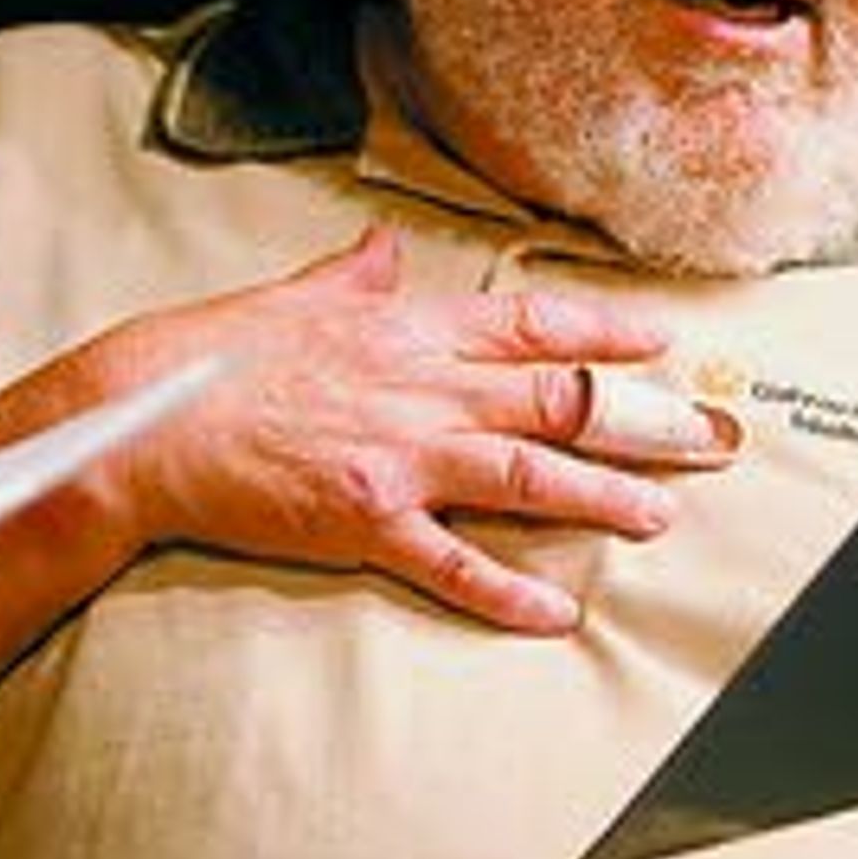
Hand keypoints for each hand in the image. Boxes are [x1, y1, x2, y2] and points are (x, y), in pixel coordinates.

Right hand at [93, 224, 737, 634]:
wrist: (150, 424)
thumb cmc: (213, 358)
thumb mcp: (290, 298)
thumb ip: (352, 276)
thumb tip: (386, 246)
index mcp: (402, 330)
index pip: (525, 325)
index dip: (600, 332)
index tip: (659, 340)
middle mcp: (416, 390)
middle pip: (552, 400)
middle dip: (639, 420)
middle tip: (707, 437)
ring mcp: (397, 458)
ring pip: (526, 474)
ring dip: (602, 496)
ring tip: (660, 516)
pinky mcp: (366, 521)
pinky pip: (453, 561)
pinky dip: (508, 590)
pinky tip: (556, 612)